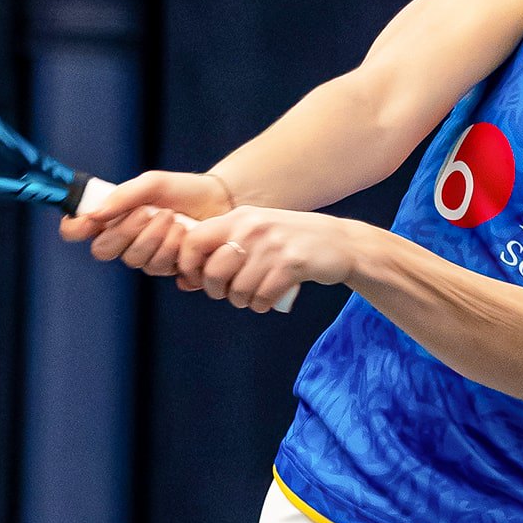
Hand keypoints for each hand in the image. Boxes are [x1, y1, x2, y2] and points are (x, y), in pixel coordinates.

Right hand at [58, 171, 234, 282]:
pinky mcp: (168, 268)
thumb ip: (124, 196)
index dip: (75, 229)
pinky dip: (173, 248)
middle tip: (150, 212)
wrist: (220, 201)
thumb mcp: (153, 184)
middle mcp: (124, 240)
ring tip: (174, 218)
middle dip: (126, 231)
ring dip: (155, 237)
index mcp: (113, 217)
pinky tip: (186, 233)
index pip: (77, 230)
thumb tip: (95, 215)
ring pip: (134, 260)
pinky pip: (159, 268)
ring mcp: (146, 256)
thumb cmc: (182, 189)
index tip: (86, 222)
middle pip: (103, 250)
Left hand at [178, 207, 362, 311]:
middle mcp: (252, 227)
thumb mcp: (255, 233)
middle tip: (231, 293)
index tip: (199, 280)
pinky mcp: (292, 264)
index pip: (194, 240)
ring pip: (237, 290)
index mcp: (239, 217)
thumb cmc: (289, 242)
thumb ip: (222, 250)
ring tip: (255, 295)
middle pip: (212, 272)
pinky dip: (262, 305)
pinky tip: (269, 298)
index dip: (189, 266)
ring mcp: (272, 245)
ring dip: (243, 301)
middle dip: (217, 291)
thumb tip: (184, 281)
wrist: (338, 242)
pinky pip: (262, 297)